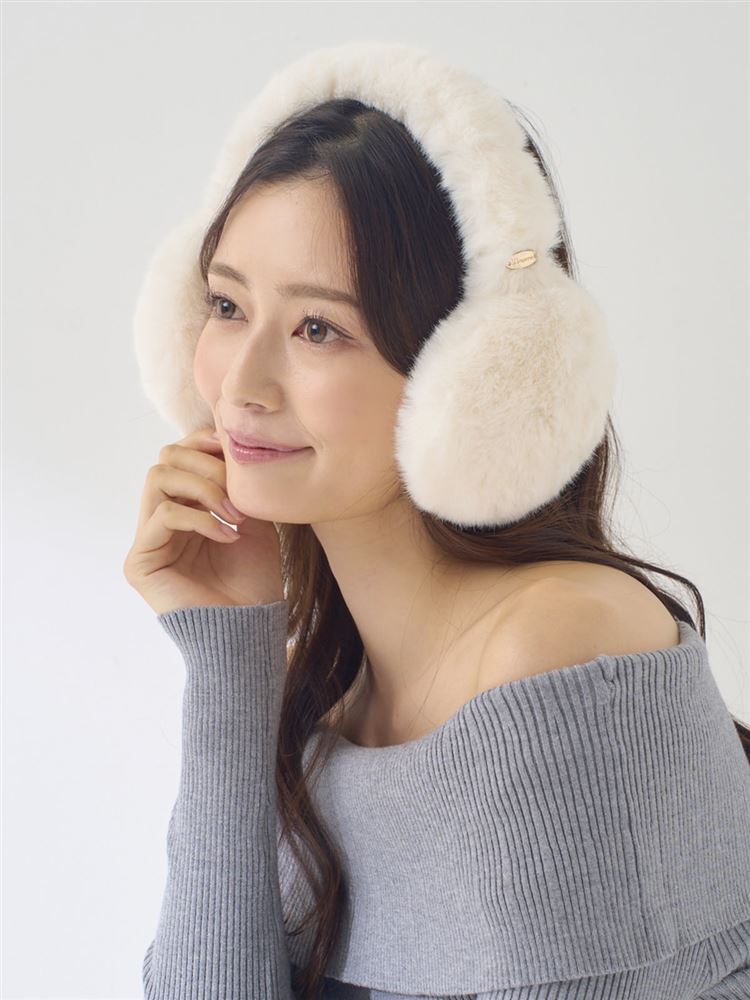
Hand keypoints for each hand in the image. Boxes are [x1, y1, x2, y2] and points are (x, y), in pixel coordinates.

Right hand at [123, 426, 283, 614]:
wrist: (252, 629)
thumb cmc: (254, 580)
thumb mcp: (252, 519)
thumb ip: (235, 484)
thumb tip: (227, 442)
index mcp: (185, 507)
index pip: (180, 454)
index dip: (205, 444)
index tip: (237, 452)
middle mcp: (160, 520)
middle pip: (165, 458)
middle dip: (207, 465)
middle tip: (237, 493)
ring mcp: (148, 540)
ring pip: (158, 477)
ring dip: (203, 487)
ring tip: (233, 514)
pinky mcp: (141, 561)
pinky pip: (163, 514)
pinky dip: (200, 517)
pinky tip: (227, 536)